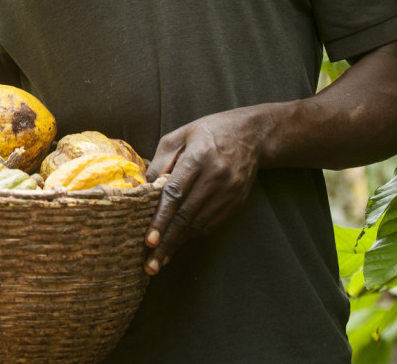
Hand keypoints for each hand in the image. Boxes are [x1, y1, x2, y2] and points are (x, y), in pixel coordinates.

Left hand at [142, 107, 264, 274]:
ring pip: (199, 224)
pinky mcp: (236, 201)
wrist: (252, 134)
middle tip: (150, 264)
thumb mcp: (180, 136)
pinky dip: (192, 235)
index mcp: (198, 157)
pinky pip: (211, 223)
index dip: (161, 219)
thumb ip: (161, 161)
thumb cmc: (208, 132)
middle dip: (167, 242)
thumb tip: (144, 188)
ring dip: (178, 244)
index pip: (176, 194)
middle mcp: (216, 177)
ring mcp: (229, 191)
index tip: (149, 241)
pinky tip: (177, 243)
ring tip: (159, 261)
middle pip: (186, 215)